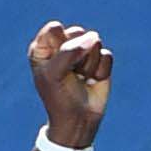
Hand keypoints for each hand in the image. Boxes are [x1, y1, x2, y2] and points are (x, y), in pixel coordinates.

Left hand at [28, 20, 111, 150]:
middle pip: (77, 32)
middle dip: (77, 56)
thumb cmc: (59, 97)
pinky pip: (106, 55)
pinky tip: (92, 81)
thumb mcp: (54, 74)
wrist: (78, 121)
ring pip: (93, 43)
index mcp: (44, 45)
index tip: (55, 66)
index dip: (59, 47)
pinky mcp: (100, 60)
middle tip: (70, 74)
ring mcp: (83, 51)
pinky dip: (101, 71)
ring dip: (88, 65)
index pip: (55, 28)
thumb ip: (69, 50)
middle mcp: (63, 44)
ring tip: (81, 79)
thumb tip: (95, 37)